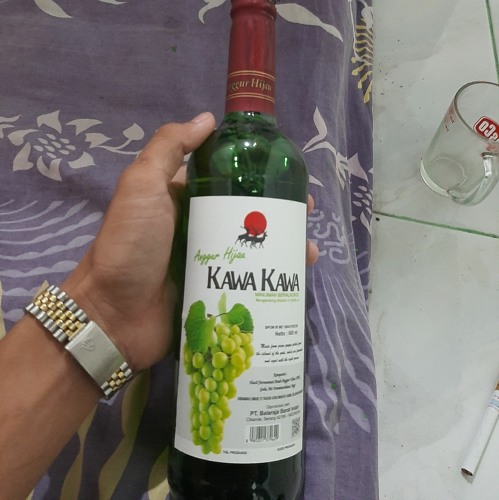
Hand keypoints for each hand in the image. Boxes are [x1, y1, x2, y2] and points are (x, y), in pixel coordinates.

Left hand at [63, 113, 317, 371]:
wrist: (114, 314)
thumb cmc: (130, 244)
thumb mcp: (142, 185)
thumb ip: (168, 147)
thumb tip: (208, 118)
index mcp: (183, 197)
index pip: (226, 176)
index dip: (257, 171)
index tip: (286, 171)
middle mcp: (199, 225)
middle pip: (247, 211)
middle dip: (279, 209)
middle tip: (305, 211)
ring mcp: (211, 260)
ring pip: (254, 245)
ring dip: (283, 242)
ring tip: (307, 247)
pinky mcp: (217, 289)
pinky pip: (251, 277)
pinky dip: (274, 274)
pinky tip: (298, 273)